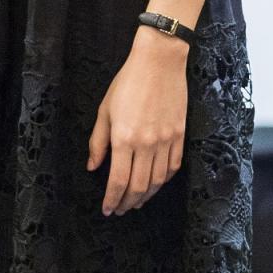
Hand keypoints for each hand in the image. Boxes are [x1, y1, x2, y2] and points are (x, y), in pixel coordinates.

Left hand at [86, 26, 187, 216]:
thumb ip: (98, 141)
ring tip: (135, 202)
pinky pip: (173, 168)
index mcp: (124, 138)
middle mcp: (146, 144)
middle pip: (138, 187)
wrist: (159, 62)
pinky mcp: (180, 136)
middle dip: (127, 203)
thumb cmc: (127, 82)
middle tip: (120, 210)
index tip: (107, 209)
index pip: (118, 181)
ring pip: (157, 182)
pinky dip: (163, 181)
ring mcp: (166, 142)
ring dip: (146, 196)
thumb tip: (93, 167)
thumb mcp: (105, 109)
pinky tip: (155, 184)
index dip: (112, 199)